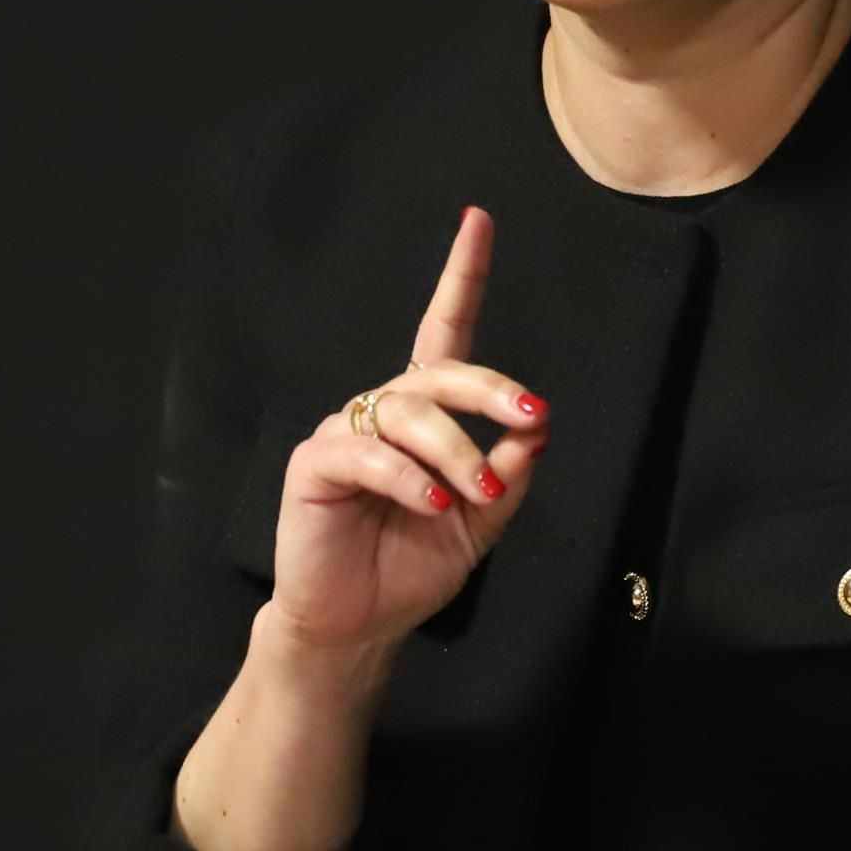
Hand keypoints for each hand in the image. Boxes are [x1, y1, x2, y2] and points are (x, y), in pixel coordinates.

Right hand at [266, 206, 551, 655]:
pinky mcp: (315, 466)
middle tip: (529, 413)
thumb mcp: (481, 523)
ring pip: (409, 412)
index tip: (478, 222)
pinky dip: (409, 478)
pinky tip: (435, 504)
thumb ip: (507, 472)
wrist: (357, 628)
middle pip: (437, 371)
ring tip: (477, 494)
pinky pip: (368, 453)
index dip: (461, 277)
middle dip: (488, 388)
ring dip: (456, 450)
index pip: (442, 334)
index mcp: (423, 419)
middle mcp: (383, 413)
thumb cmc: (410, 570)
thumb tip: (535, 425)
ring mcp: (346, 434)